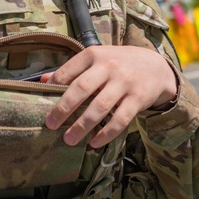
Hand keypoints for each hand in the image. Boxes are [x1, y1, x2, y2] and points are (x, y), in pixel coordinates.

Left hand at [41, 46, 177, 148]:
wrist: (156, 66)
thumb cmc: (118, 63)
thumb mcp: (97, 59)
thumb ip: (72, 69)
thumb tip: (42, 80)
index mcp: (94, 55)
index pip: (69, 70)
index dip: (54, 86)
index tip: (42, 101)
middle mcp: (109, 67)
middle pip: (82, 88)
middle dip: (64, 108)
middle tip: (50, 124)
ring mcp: (124, 83)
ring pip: (100, 107)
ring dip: (82, 125)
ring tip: (69, 139)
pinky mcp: (138, 99)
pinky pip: (120, 120)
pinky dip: (106, 134)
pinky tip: (94, 143)